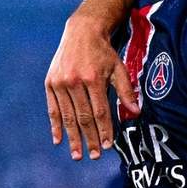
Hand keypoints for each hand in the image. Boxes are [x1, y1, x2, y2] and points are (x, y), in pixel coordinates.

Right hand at [45, 15, 139, 160]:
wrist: (81, 32)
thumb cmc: (103, 52)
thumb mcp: (118, 67)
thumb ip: (125, 90)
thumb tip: (136, 112)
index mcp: (93, 78)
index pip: (100, 111)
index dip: (104, 130)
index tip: (108, 146)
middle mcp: (74, 81)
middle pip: (83, 117)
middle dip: (90, 139)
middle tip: (95, 156)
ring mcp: (60, 83)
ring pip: (67, 116)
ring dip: (73, 137)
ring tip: (78, 155)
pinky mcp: (50, 83)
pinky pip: (52, 109)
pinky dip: (55, 126)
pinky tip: (59, 140)